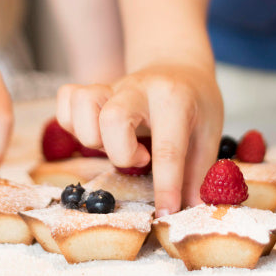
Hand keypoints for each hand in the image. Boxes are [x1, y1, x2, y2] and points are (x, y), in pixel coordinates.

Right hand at [56, 63, 222, 216]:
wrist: (177, 62)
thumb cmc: (195, 102)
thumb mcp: (209, 132)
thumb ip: (198, 172)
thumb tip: (193, 209)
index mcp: (174, 99)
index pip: (168, 149)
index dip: (166, 187)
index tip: (166, 213)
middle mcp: (139, 89)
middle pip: (111, 119)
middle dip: (121, 154)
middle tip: (142, 158)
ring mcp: (112, 86)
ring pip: (83, 106)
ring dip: (93, 137)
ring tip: (118, 144)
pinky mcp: (93, 90)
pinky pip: (66, 99)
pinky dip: (71, 121)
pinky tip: (96, 133)